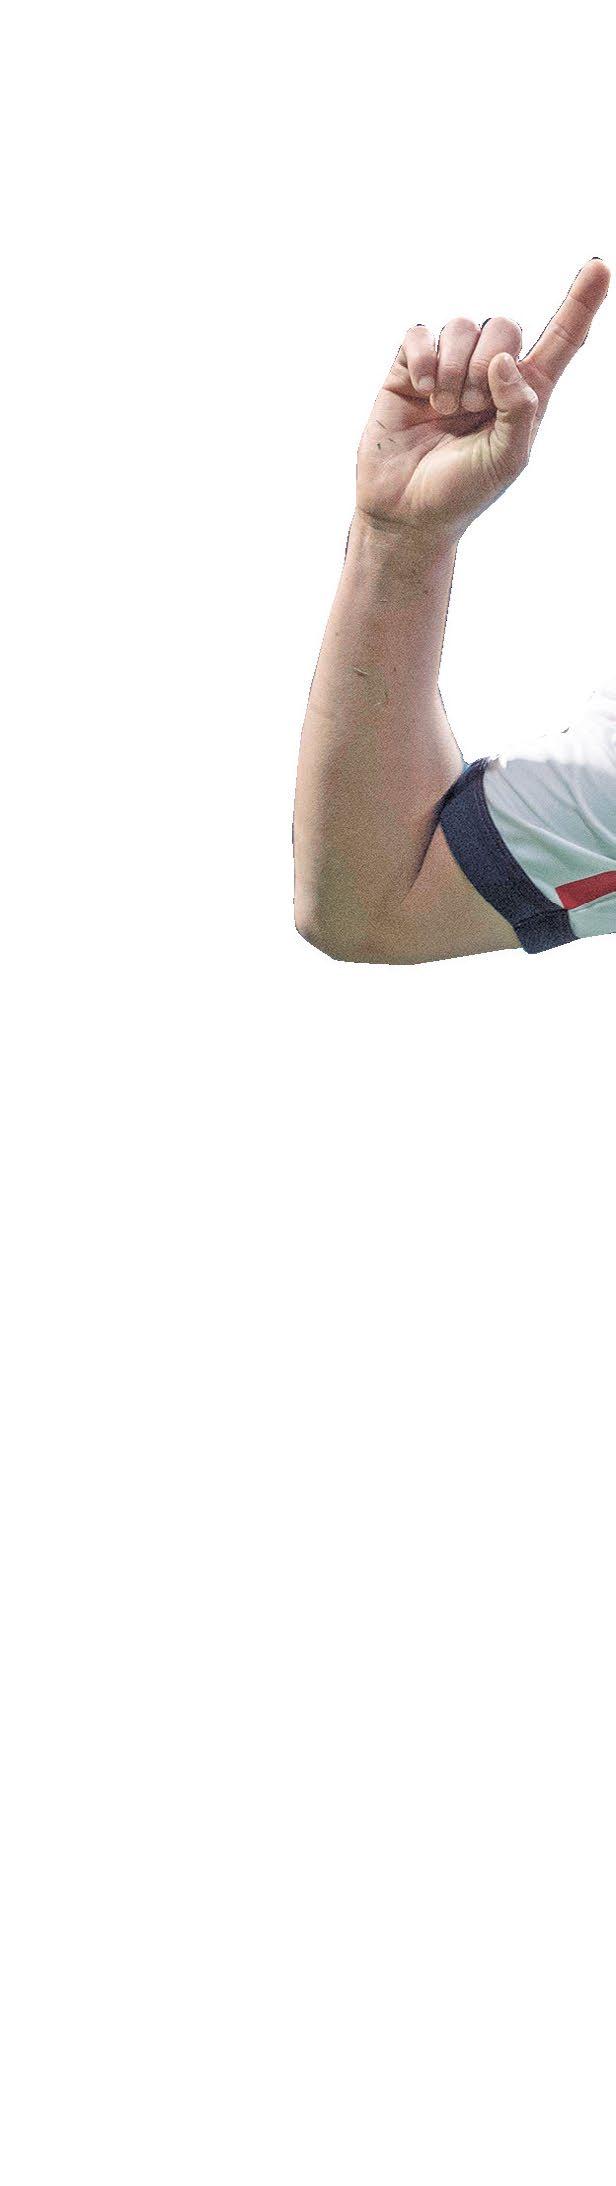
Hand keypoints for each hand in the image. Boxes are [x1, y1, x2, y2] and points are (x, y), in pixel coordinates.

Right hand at [355, 259, 610, 548]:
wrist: (407, 512)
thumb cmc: (463, 492)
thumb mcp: (508, 459)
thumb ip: (519, 410)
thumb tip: (503, 360)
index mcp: (525, 393)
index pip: (561, 339)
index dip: (581, 302)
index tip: (600, 267)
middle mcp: (489, 372)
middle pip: (505, 326)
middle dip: (488, 362)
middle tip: (472, 409)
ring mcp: (448, 367)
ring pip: (462, 326)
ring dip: (455, 369)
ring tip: (445, 409)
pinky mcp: (409, 369)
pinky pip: (421, 334)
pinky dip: (424, 358)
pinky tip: (423, 390)